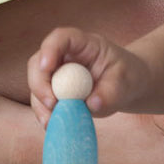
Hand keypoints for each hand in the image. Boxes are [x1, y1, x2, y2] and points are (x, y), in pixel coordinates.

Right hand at [28, 26, 149, 125]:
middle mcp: (64, 56)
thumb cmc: (126, 76)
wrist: (124, 88)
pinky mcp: (54, 92)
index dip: (50, 49)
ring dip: (40, 104)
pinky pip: (42, 103)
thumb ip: (111, 92)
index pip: (61, 38)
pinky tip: (52, 126)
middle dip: (39, 83)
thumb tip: (91, 105)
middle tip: (52, 104)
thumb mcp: (126, 81)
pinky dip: (44, 115)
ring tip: (51, 122)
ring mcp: (56, 74)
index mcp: (83, 44)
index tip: (46, 67)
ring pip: (36, 84)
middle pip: (39, 62)